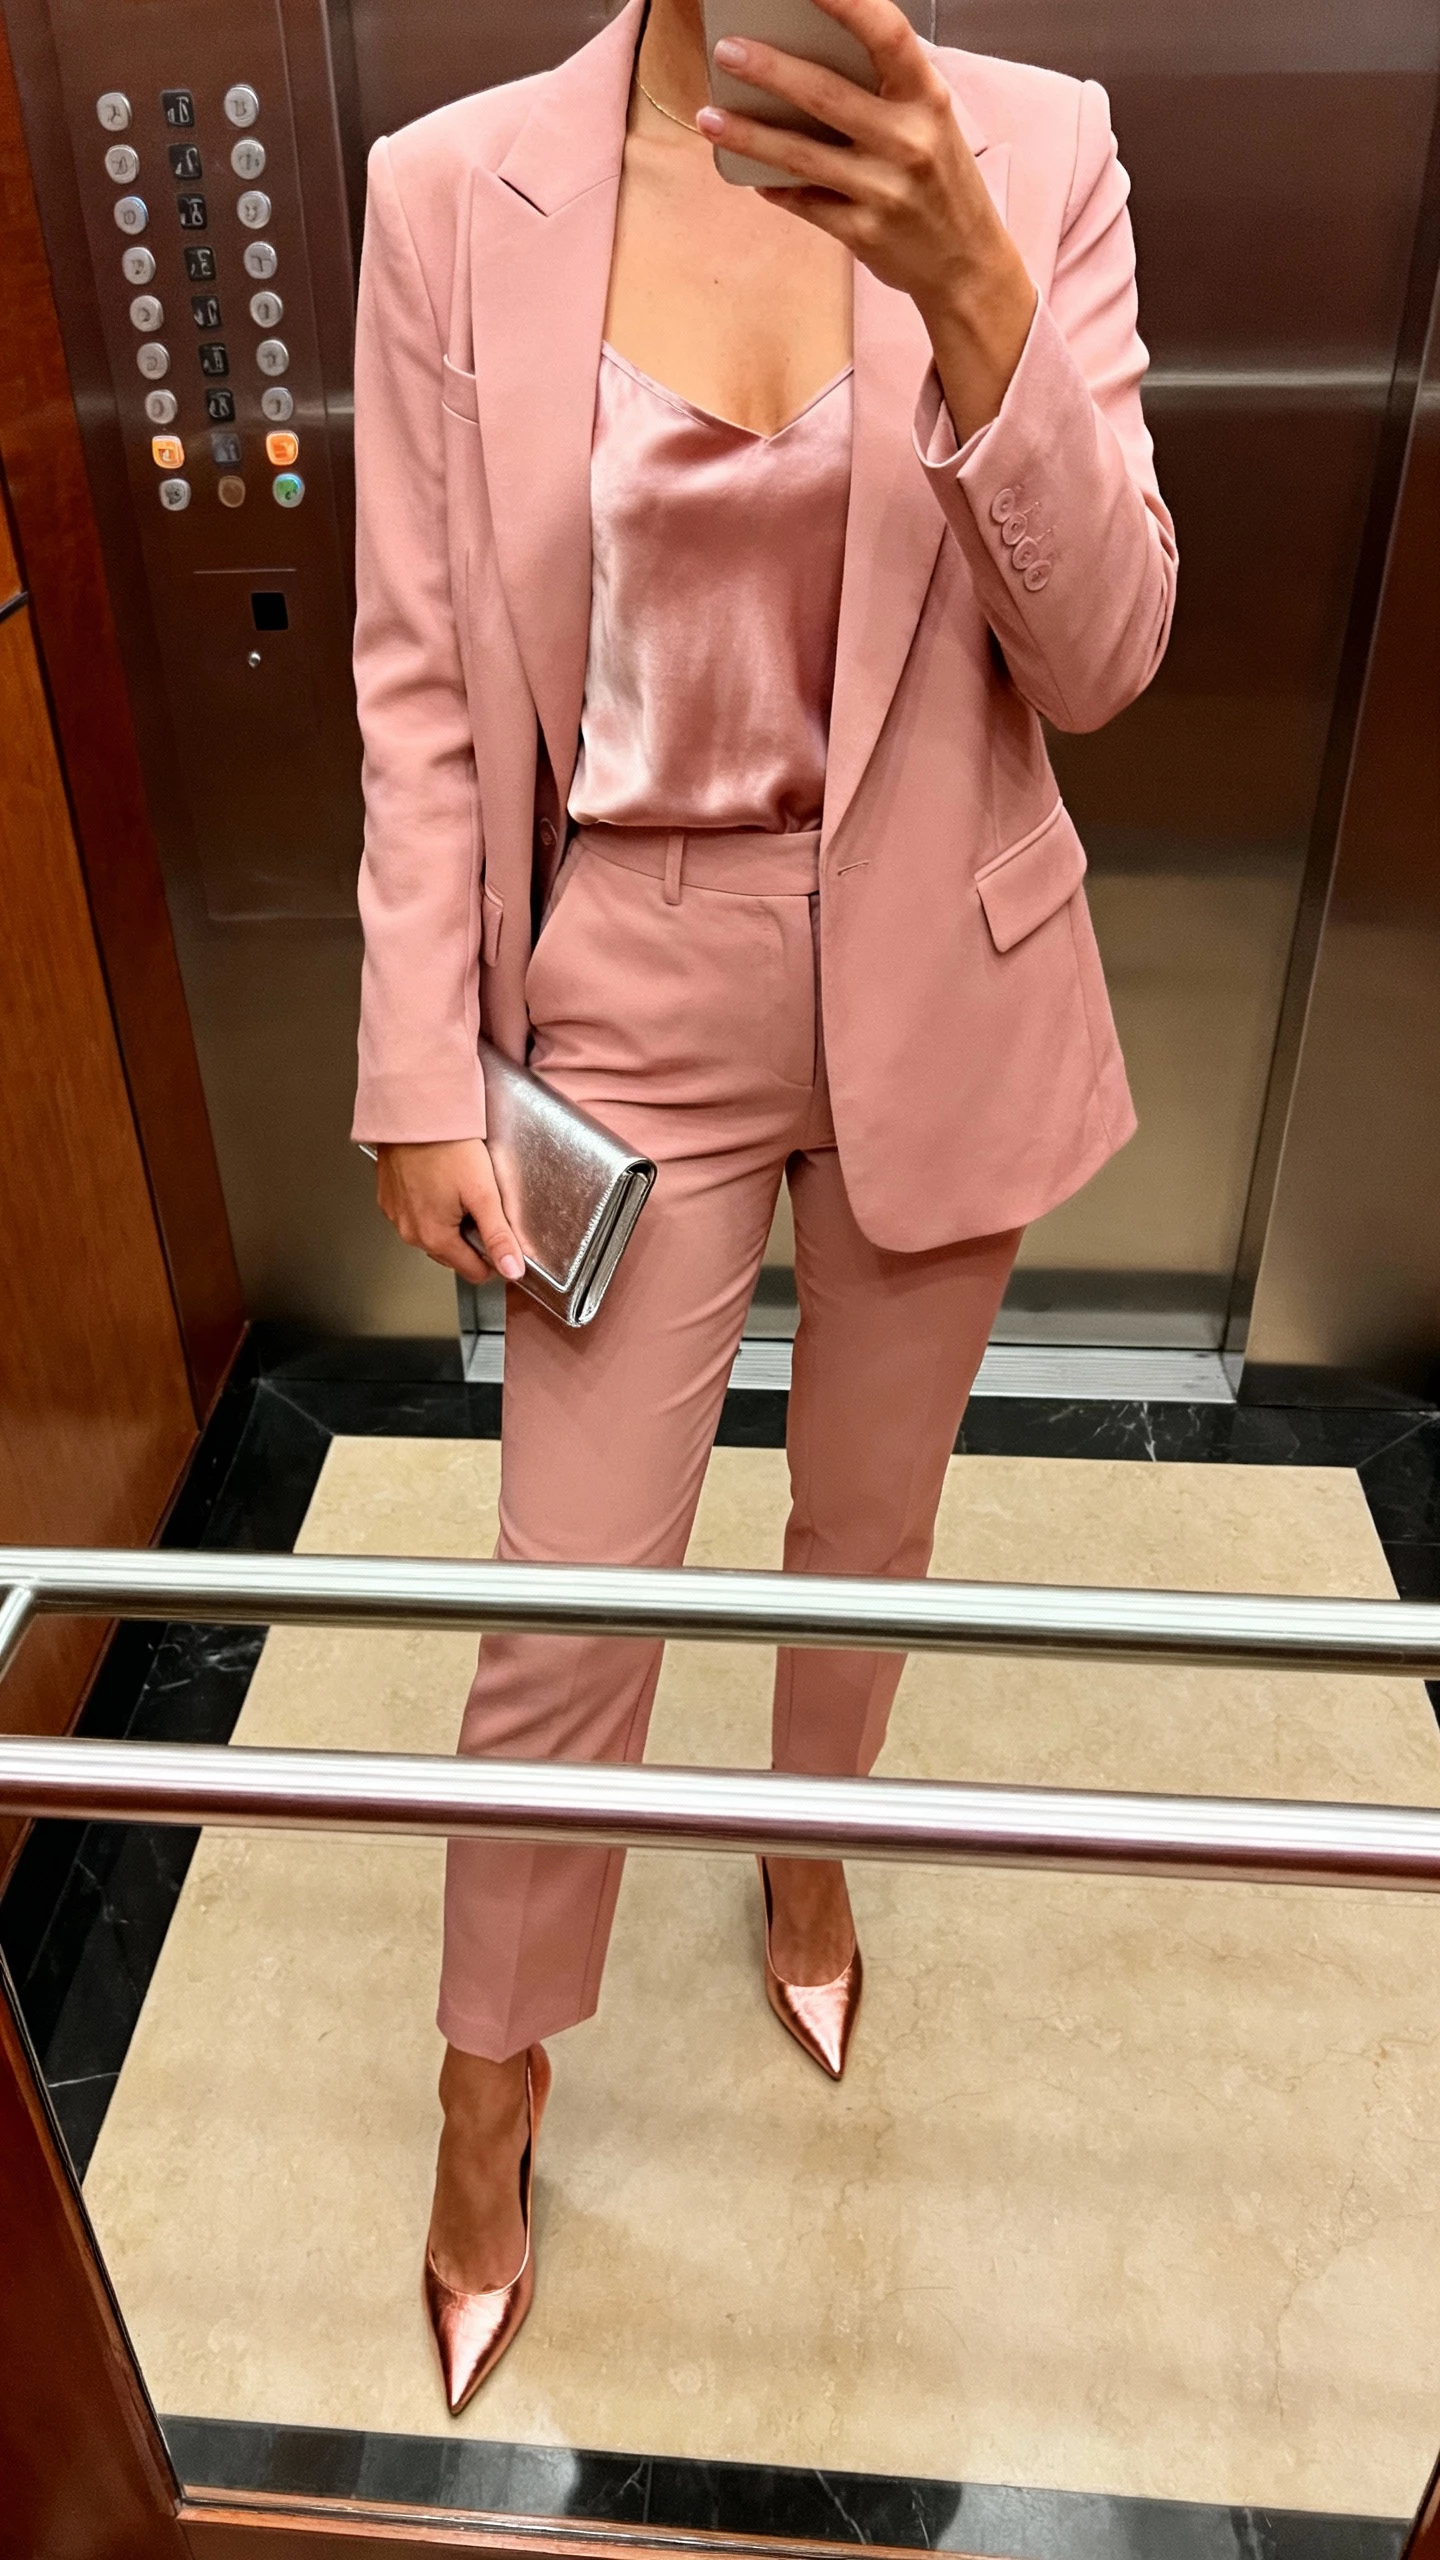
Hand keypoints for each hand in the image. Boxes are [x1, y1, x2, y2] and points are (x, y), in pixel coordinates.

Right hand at [376, 1137, 524, 1285]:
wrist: (414, 1111)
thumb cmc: (446, 1145)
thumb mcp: (483, 1193)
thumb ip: (499, 1235)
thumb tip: (512, 1271)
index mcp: (433, 1237)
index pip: (473, 1271)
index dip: (494, 1258)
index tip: (503, 1237)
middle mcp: (409, 1231)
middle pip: (453, 1254)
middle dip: (471, 1237)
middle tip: (482, 1204)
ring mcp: (395, 1214)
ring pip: (433, 1234)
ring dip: (450, 1222)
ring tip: (461, 1190)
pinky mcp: (388, 1196)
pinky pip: (415, 1214)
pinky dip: (430, 1207)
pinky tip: (440, 1183)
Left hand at [696, 0, 1036, 440]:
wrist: (968, 264)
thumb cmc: (939, 179)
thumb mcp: (929, 120)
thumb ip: (882, 88)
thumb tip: (805, 53)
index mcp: (927, 97)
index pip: (886, 34)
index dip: (845, 2)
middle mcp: (909, 140)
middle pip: (826, 95)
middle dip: (770, 70)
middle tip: (727, 51)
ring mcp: (886, 191)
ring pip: (802, 156)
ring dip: (749, 135)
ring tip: (710, 117)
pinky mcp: (865, 233)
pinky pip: (805, 203)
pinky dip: (774, 186)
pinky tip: (750, 175)